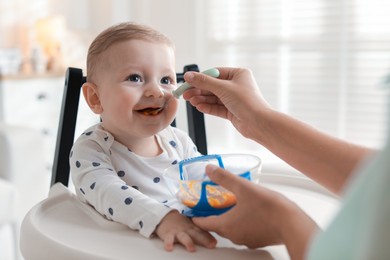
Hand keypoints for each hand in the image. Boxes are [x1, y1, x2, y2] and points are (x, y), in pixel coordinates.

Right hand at [155, 210, 216, 251]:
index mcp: (193, 227)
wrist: (166, 216)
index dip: (209, 237)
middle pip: (196, 234)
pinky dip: (168, 243)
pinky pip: (168, 239)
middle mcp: (187, 229)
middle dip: (203, 239)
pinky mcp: (167, 234)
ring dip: (188, 242)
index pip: (203, 232)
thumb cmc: (181, 224)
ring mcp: (177, 231)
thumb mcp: (192, 226)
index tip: (215, 243)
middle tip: (210, 245)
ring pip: (183, 237)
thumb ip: (201, 232)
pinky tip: (169, 248)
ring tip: (192, 249)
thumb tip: (215, 242)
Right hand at [183, 67, 270, 139]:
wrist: (259, 123)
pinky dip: (207, 107)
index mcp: (238, 74)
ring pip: (214, 98)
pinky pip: (217, 107)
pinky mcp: (232, 111)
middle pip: (212, 86)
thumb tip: (189, 75)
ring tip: (190, 101)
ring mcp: (234, 99)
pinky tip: (198, 107)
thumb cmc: (247, 102)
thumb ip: (204, 82)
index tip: (187, 81)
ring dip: (201, 99)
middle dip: (199, 90)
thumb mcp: (223, 88)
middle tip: (185, 94)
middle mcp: (236, 85)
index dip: (200, 78)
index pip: (215, 73)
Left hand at [192, 165, 317, 258]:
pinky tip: (248, 212)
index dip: (195, 216)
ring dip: (227, 218)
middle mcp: (234, 236)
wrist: (292, 224)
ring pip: (231, 229)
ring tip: (229, 204)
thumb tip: (208, 169)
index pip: (203, 223)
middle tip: (210, 203)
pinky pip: (243, 231)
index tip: (190, 210)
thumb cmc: (268, 207)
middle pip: (216, 226)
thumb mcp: (243, 188)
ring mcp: (246, 240)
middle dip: (212, 215)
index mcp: (226, 225)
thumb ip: (224, 178)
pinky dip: (241, 222)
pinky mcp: (258, 240)